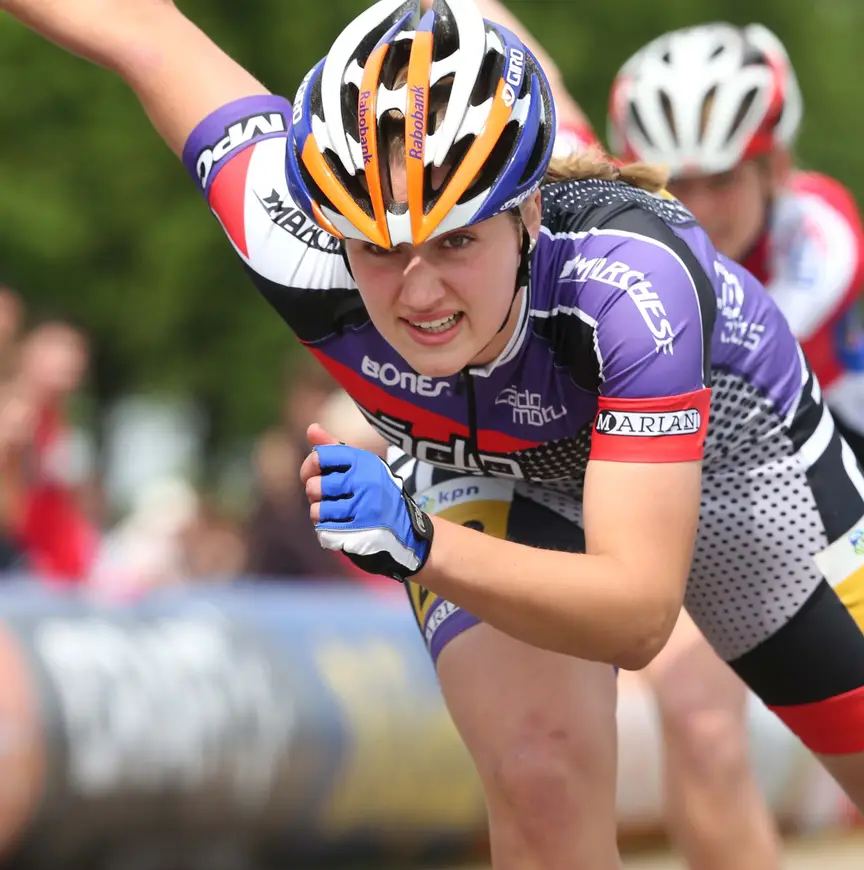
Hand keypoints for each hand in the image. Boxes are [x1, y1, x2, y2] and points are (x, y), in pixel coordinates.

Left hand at [301, 424, 432, 581]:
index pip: (320, 456)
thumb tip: (311, 428)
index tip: (316, 472)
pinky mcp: (360, 532)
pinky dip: (327, 529)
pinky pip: (325, 529)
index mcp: (364, 462)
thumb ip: (335, 447)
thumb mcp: (363, 465)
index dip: (311, 465)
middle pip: (315, 486)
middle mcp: (364, 482)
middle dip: (315, 494)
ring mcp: (362, 508)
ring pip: (317, 511)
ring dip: (321, 514)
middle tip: (329, 496)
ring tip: (335, 512)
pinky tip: (339, 525)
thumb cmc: (378, 492)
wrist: (407, 528)